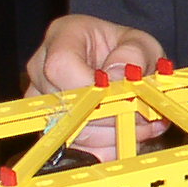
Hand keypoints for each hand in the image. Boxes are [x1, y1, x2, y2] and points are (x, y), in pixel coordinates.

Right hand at [26, 14, 169, 159]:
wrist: (119, 63)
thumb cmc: (126, 50)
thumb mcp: (140, 43)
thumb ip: (133, 55)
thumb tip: (118, 77)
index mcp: (62, 37)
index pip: (61, 66)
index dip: (92, 88)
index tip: (123, 95)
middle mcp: (41, 69)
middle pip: (67, 105)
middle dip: (113, 116)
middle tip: (146, 115)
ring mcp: (41, 102)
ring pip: (74, 132)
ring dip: (115, 134)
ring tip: (143, 124)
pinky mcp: (52, 129)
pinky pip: (78, 149)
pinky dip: (109, 148)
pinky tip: (128, 135)